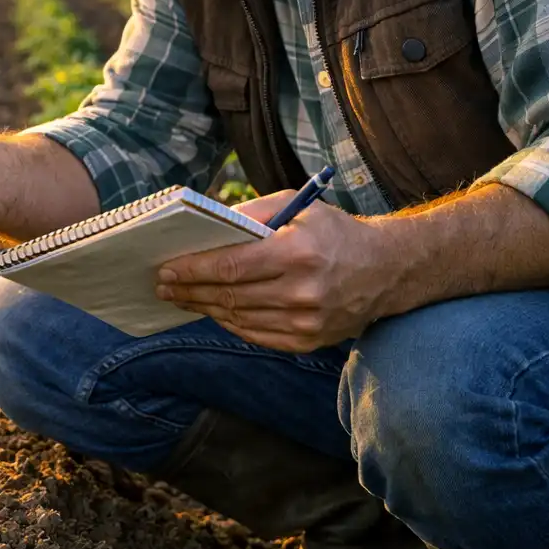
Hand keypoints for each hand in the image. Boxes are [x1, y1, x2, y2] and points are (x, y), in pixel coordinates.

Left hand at [153, 190, 399, 353]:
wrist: (385, 270)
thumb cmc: (333, 231)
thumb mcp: (296, 207)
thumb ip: (251, 213)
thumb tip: (205, 225)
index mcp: (297, 252)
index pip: (231, 266)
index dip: (193, 270)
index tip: (167, 270)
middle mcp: (303, 291)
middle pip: (230, 295)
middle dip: (190, 290)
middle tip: (163, 286)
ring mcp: (307, 322)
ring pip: (239, 318)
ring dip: (205, 308)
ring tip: (182, 298)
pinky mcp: (309, 342)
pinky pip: (256, 335)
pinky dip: (231, 323)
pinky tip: (214, 311)